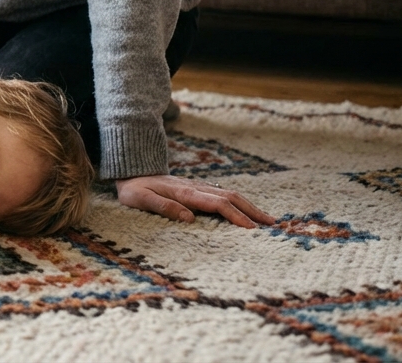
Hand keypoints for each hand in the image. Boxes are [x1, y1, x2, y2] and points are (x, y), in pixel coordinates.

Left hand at [115, 175, 275, 227]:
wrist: (130, 171)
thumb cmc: (133, 190)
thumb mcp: (141, 200)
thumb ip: (163, 207)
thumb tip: (189, 218)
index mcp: (184, 193)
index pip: (216, 204)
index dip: (235, 216)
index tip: (251, 229)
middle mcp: (195, 187)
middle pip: (230, 197)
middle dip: (251, 210)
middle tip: (271, 224)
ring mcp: (197, 186)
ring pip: (229, 194)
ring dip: (249, 206)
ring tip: (267, 218)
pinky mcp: (197, 188)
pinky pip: (222, 194)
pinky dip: (238, 202)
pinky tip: (246, 210)